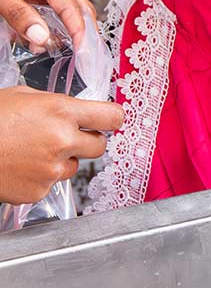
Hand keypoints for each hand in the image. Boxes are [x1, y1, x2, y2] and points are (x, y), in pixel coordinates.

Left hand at [0, 0, 94, 48]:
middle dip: (84, 30)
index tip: (83, 53)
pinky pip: (49, 6)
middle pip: (79, 5)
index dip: (80, 31)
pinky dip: (48, 23)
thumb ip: (17, 14)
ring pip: (66, 7)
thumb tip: (40, 37)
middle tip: (84, 54)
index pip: (71, 7)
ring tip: (47, 48)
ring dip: (63, 29)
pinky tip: (36, 36)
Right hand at [0, 87, 122, 204]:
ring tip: (31, 151)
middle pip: (100, 146)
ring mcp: (51, 169)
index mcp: (60, 111)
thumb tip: (76, 110)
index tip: (111, 120)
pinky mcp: (39, 191)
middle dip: (88, 141)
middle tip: (67, 137)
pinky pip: (52, 183)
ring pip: (74, 166)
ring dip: (62, 160)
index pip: (112, 117)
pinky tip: (21, 166)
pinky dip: (41, 176)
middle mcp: (62, 141)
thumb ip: (55, 104)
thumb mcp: (22, 97)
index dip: (113, 118)